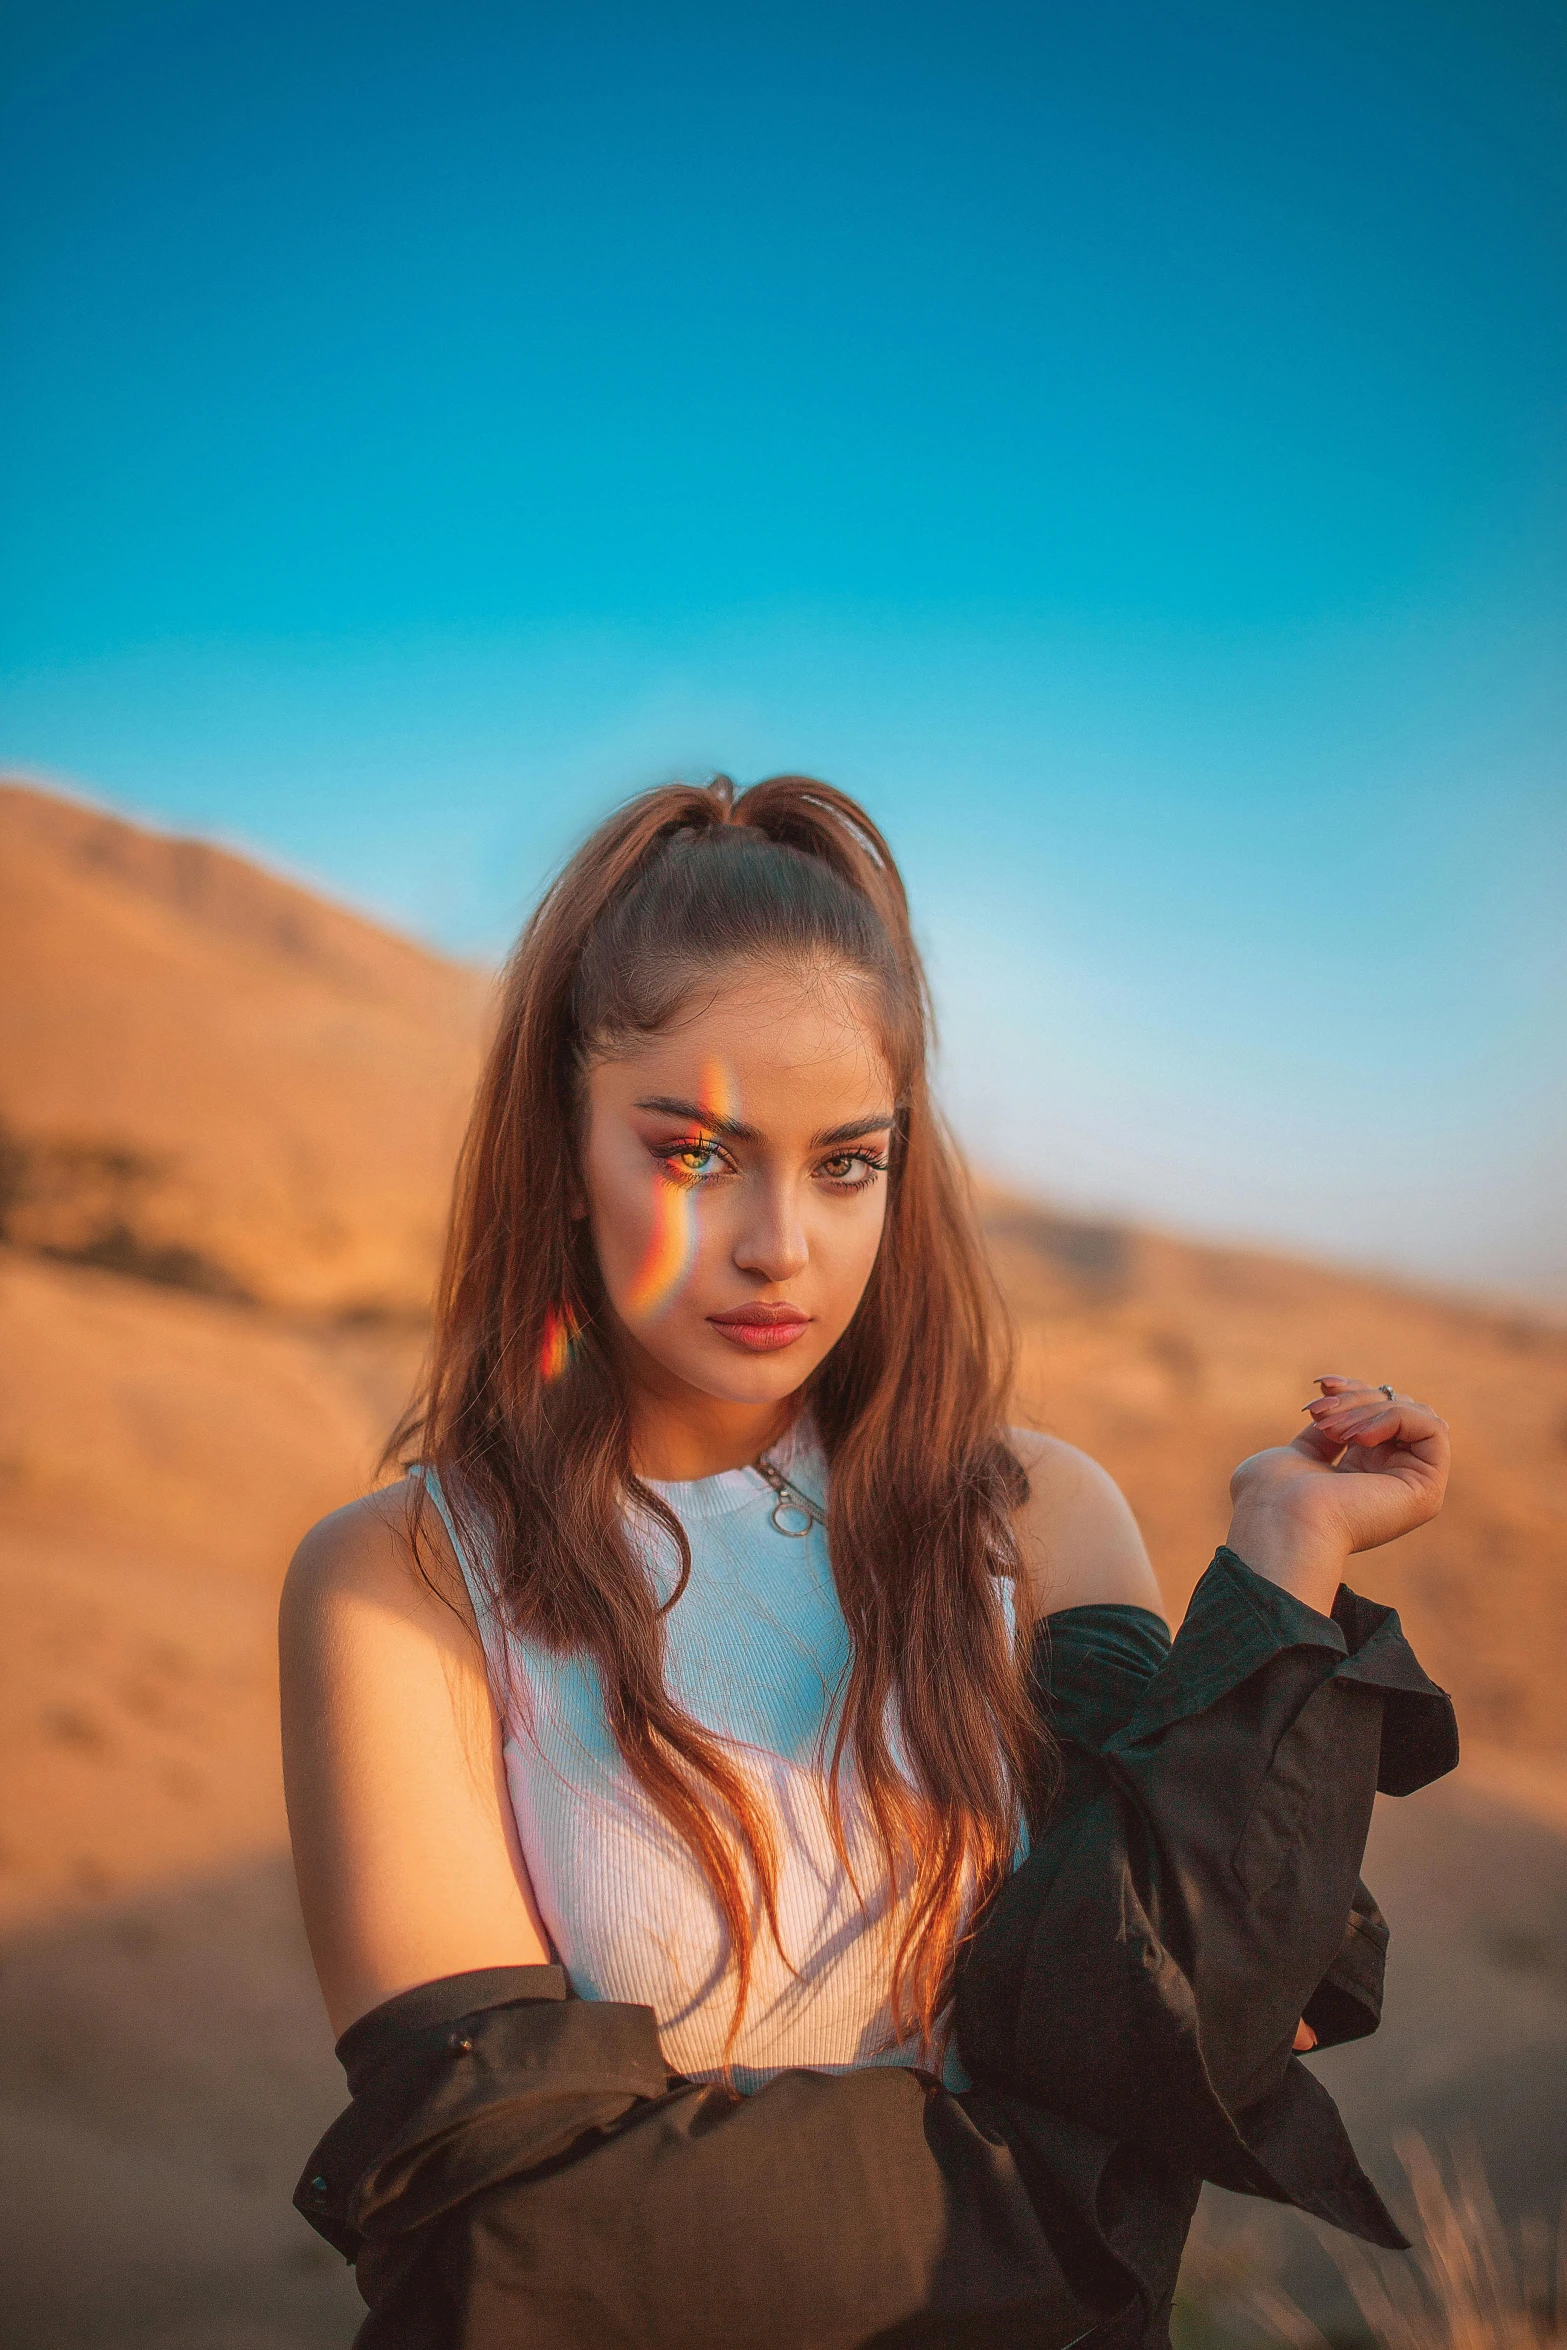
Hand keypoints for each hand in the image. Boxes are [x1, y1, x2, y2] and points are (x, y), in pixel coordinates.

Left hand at [1225, 1374, 1449, 1613]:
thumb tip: (1339, 1405)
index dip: (1354, 1391)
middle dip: (1357, 1398)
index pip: (1377, 1415)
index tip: (1323, 1386)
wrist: (1281, 1522)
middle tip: (1321, 1412)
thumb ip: (1326, 1434)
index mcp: (1358, 1477)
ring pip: (1414, 1414)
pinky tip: (1361, 1438)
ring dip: (1370, 1408)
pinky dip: (1396, 1418)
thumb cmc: (1272, 1497)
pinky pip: (1432, 1428)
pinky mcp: (1426, 1490)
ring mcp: (1410, 1488)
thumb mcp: (1299, 1452)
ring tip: (1334, 1429)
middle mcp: (1388, 1482)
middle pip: (1396, 1410)